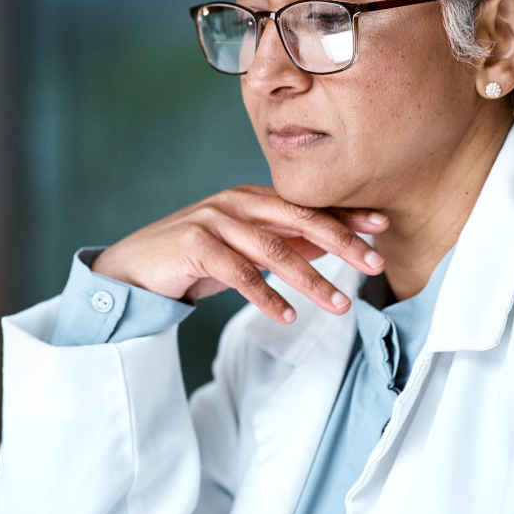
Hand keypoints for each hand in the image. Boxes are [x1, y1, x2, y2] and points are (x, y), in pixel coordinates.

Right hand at [90, 184, 387, 320]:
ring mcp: (212, 220)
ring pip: (273, 249)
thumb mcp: (244, 248)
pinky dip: (266, 296)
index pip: (307, 205)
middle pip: (298, 219)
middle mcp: (234, 202)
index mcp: (250, 197)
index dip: (345, 216)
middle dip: (341, 241)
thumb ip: (284, 241)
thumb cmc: (192, 260)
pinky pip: (238, 272)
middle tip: (374, 263)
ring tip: (339, 304)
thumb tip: (334, 242)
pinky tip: (288, 315)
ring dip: (310, 279)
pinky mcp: (193, 245)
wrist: (132, 269)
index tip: (381, 228)